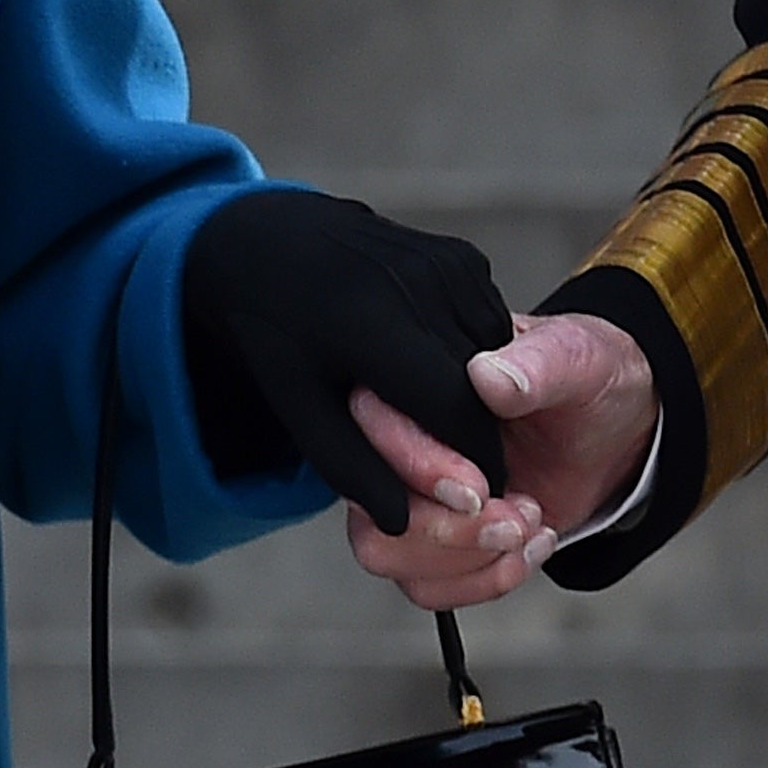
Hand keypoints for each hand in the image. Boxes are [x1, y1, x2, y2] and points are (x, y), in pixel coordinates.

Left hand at [179, 188, 515, 533]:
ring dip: (481, 400)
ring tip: (434, 414)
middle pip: (482, 388)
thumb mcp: (300, 410)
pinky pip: (490, 327)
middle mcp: (417, 282)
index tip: (471, 497)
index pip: (455, 410)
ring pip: (495, 358)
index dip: (470, 462)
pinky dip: (478, 359)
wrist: (271, 243)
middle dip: (478, 438)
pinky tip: (436, 365)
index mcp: (370, 323)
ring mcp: (445, 262)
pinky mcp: (461, 256)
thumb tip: (403, 523)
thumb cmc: (278, 339)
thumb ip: (353, 469)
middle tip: (459, 472)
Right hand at [344, 309, 660, 610]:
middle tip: (515, 519)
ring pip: (387, 553)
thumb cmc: (586, 381)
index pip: (371, 424)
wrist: (613, 432)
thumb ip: (536, 365)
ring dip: (466, 560)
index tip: (477, 488)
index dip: (417, 466)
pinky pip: (424, 584)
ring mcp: (414, 494)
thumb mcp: (577, 359)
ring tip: (527, 527)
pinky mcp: (437, 537)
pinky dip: (483, 580)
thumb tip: (488, 376)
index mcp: (419, 380)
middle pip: (371, 508)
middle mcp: (403, 439)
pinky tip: (528, 545)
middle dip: (448, 530)